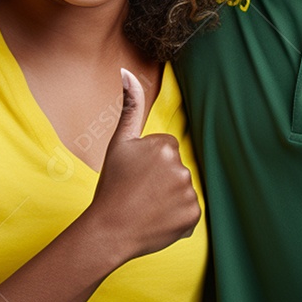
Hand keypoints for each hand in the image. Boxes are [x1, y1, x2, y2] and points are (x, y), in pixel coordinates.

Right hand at [85, 69, 201, 263]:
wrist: (108, 230)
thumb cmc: (112, 186)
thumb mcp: (119, 143)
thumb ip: (130, 106)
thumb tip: (127, 71)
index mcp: (166, 147)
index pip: (166, 149)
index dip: (149, 163)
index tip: (135, 174)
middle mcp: (182, 168)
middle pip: (176, 169)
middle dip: (161, 180)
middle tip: (139, 192)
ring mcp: (189, 194)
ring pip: (182, 190)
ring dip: (169, 198)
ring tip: (146, 207)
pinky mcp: (193, 216)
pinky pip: (188, 212)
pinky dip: (175, 217)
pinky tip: (156, 220)